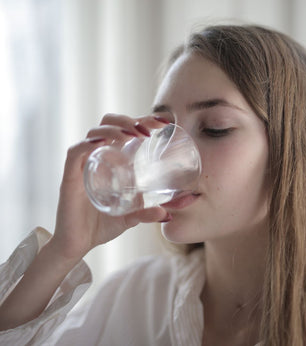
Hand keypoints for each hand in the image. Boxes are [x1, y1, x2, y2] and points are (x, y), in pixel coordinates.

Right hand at [50, 113, 171, 260]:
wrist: (77, 245)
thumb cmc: (101, 225)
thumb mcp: (130, 218)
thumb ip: (146, 213)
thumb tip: (167, 215)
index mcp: (112, 160)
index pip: (125, 130)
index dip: (143, 120)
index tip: (163, 122)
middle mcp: (97, 157)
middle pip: (109, 123)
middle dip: (128, 120)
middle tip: (148, 130)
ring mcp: (83, 165)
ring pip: (94, 132)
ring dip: (115, 128)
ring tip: (132, 135)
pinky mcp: (70, 177)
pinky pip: (75, 152)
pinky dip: (87, 143)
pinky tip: (103, 142)